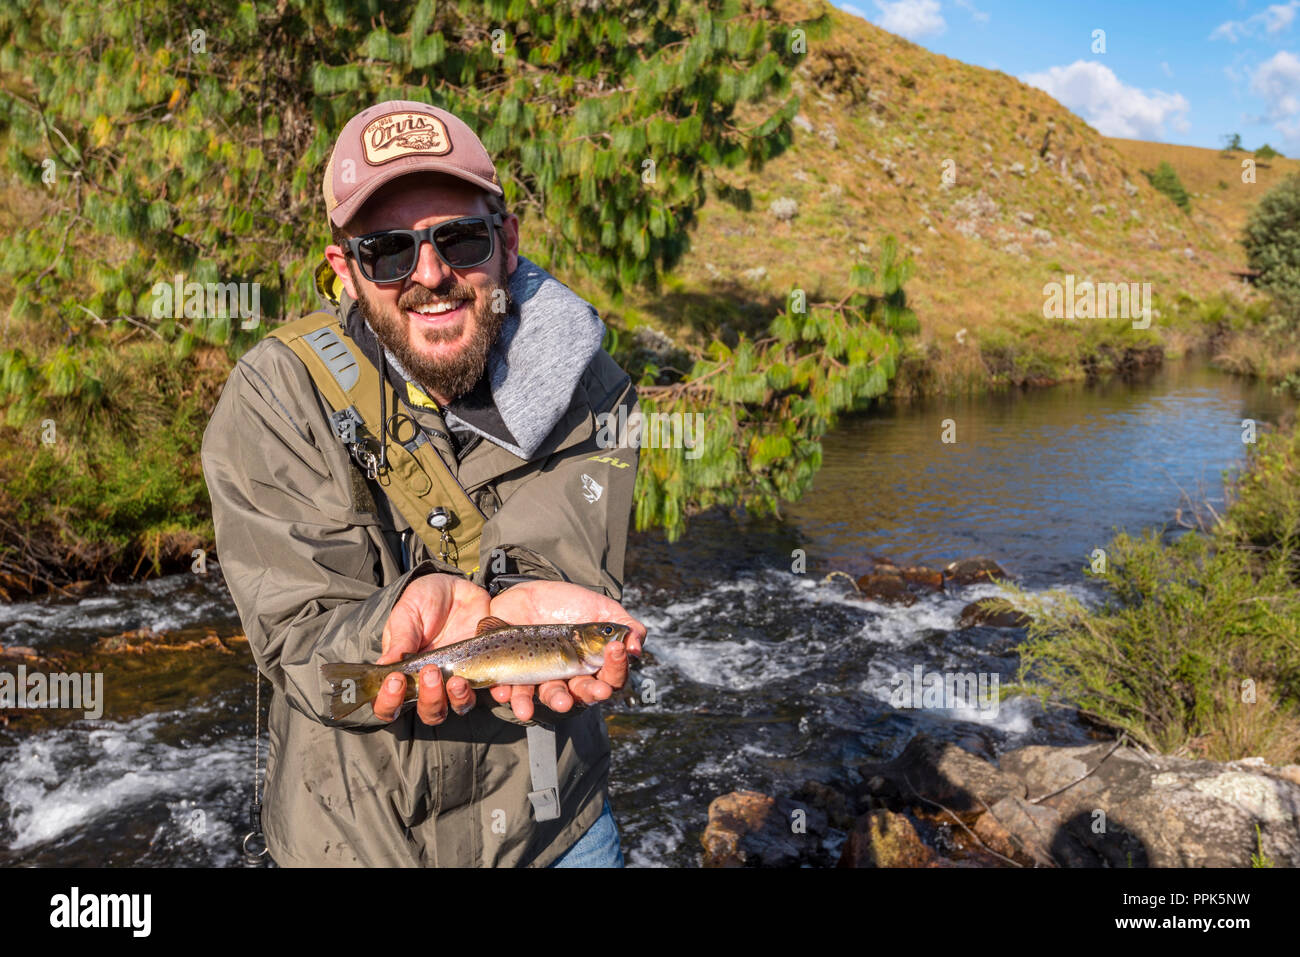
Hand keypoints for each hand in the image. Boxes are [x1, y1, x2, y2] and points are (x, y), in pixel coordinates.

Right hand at [373, 574, 490, 724]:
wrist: (456, 587)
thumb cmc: (424, 600)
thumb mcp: (408, 613)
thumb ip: (400, 639)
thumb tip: (384, 666)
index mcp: (405, 673)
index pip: (389, 704)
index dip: (390, 702)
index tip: (396, 681)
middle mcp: (431, 683)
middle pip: (428, 712)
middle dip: (429, 698)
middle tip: (430, 671)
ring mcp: (458, 677)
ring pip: (457, 706)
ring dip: (456, 698)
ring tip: (457, 679)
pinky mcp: (483, 669)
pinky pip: (490, 689)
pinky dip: (493, 690)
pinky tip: (492, 683)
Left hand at [486, 580, 646, 721]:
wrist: (527, 590)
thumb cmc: (567, 603)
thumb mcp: (601, 608)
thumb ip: (625, 626)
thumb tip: (636, 648)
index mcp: (592, 665)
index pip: (611, 677)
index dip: (617, 668)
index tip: (617, 650)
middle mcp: (569, 677)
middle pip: (581, 695)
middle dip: (588, 695)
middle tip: (596, 691)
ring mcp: (541, 677)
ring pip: (547, 696)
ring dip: (553, 701)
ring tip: (555, 702)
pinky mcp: (514, 674)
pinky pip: (511, 690)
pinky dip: (508, 694)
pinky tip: (504, 691)